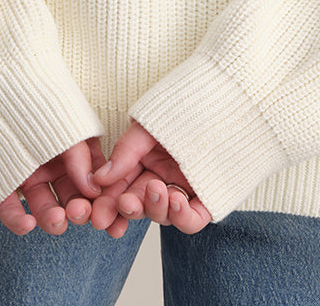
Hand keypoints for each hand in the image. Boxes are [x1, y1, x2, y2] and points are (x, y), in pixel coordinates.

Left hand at [0, 136, 124, 236]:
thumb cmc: (38, 100)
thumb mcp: (66, 125)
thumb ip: (80, 156)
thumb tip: (94, 188)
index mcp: (75, 155)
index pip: (94, 185)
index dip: (102, 201)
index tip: (106, 212)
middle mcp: (54, 169)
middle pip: (71, 200)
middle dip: (78, 212)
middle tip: (78, 213)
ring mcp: (29, 178)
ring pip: (44, 209)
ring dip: (52, 220)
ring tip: (57, 219)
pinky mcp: (3, 184)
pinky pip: (10, 210)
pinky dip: (18, 221)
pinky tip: (27, 224)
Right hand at [91, 117, 211, 233]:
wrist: (222, 99)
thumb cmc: (183, 109)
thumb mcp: (147, 126)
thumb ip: (125, 152)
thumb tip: (99, 179)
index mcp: (143, 164)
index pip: (120, 189)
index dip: (108, 205)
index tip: (97, 215)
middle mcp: (160, 181)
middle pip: (139, 206)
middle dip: (128, 210)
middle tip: (125, 204)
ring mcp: (183, 191)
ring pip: (163, 215)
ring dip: (156, 208)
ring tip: (157, 188)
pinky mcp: (206, 200)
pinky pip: (191, 220)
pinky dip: (181, 218)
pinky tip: (176, 200)